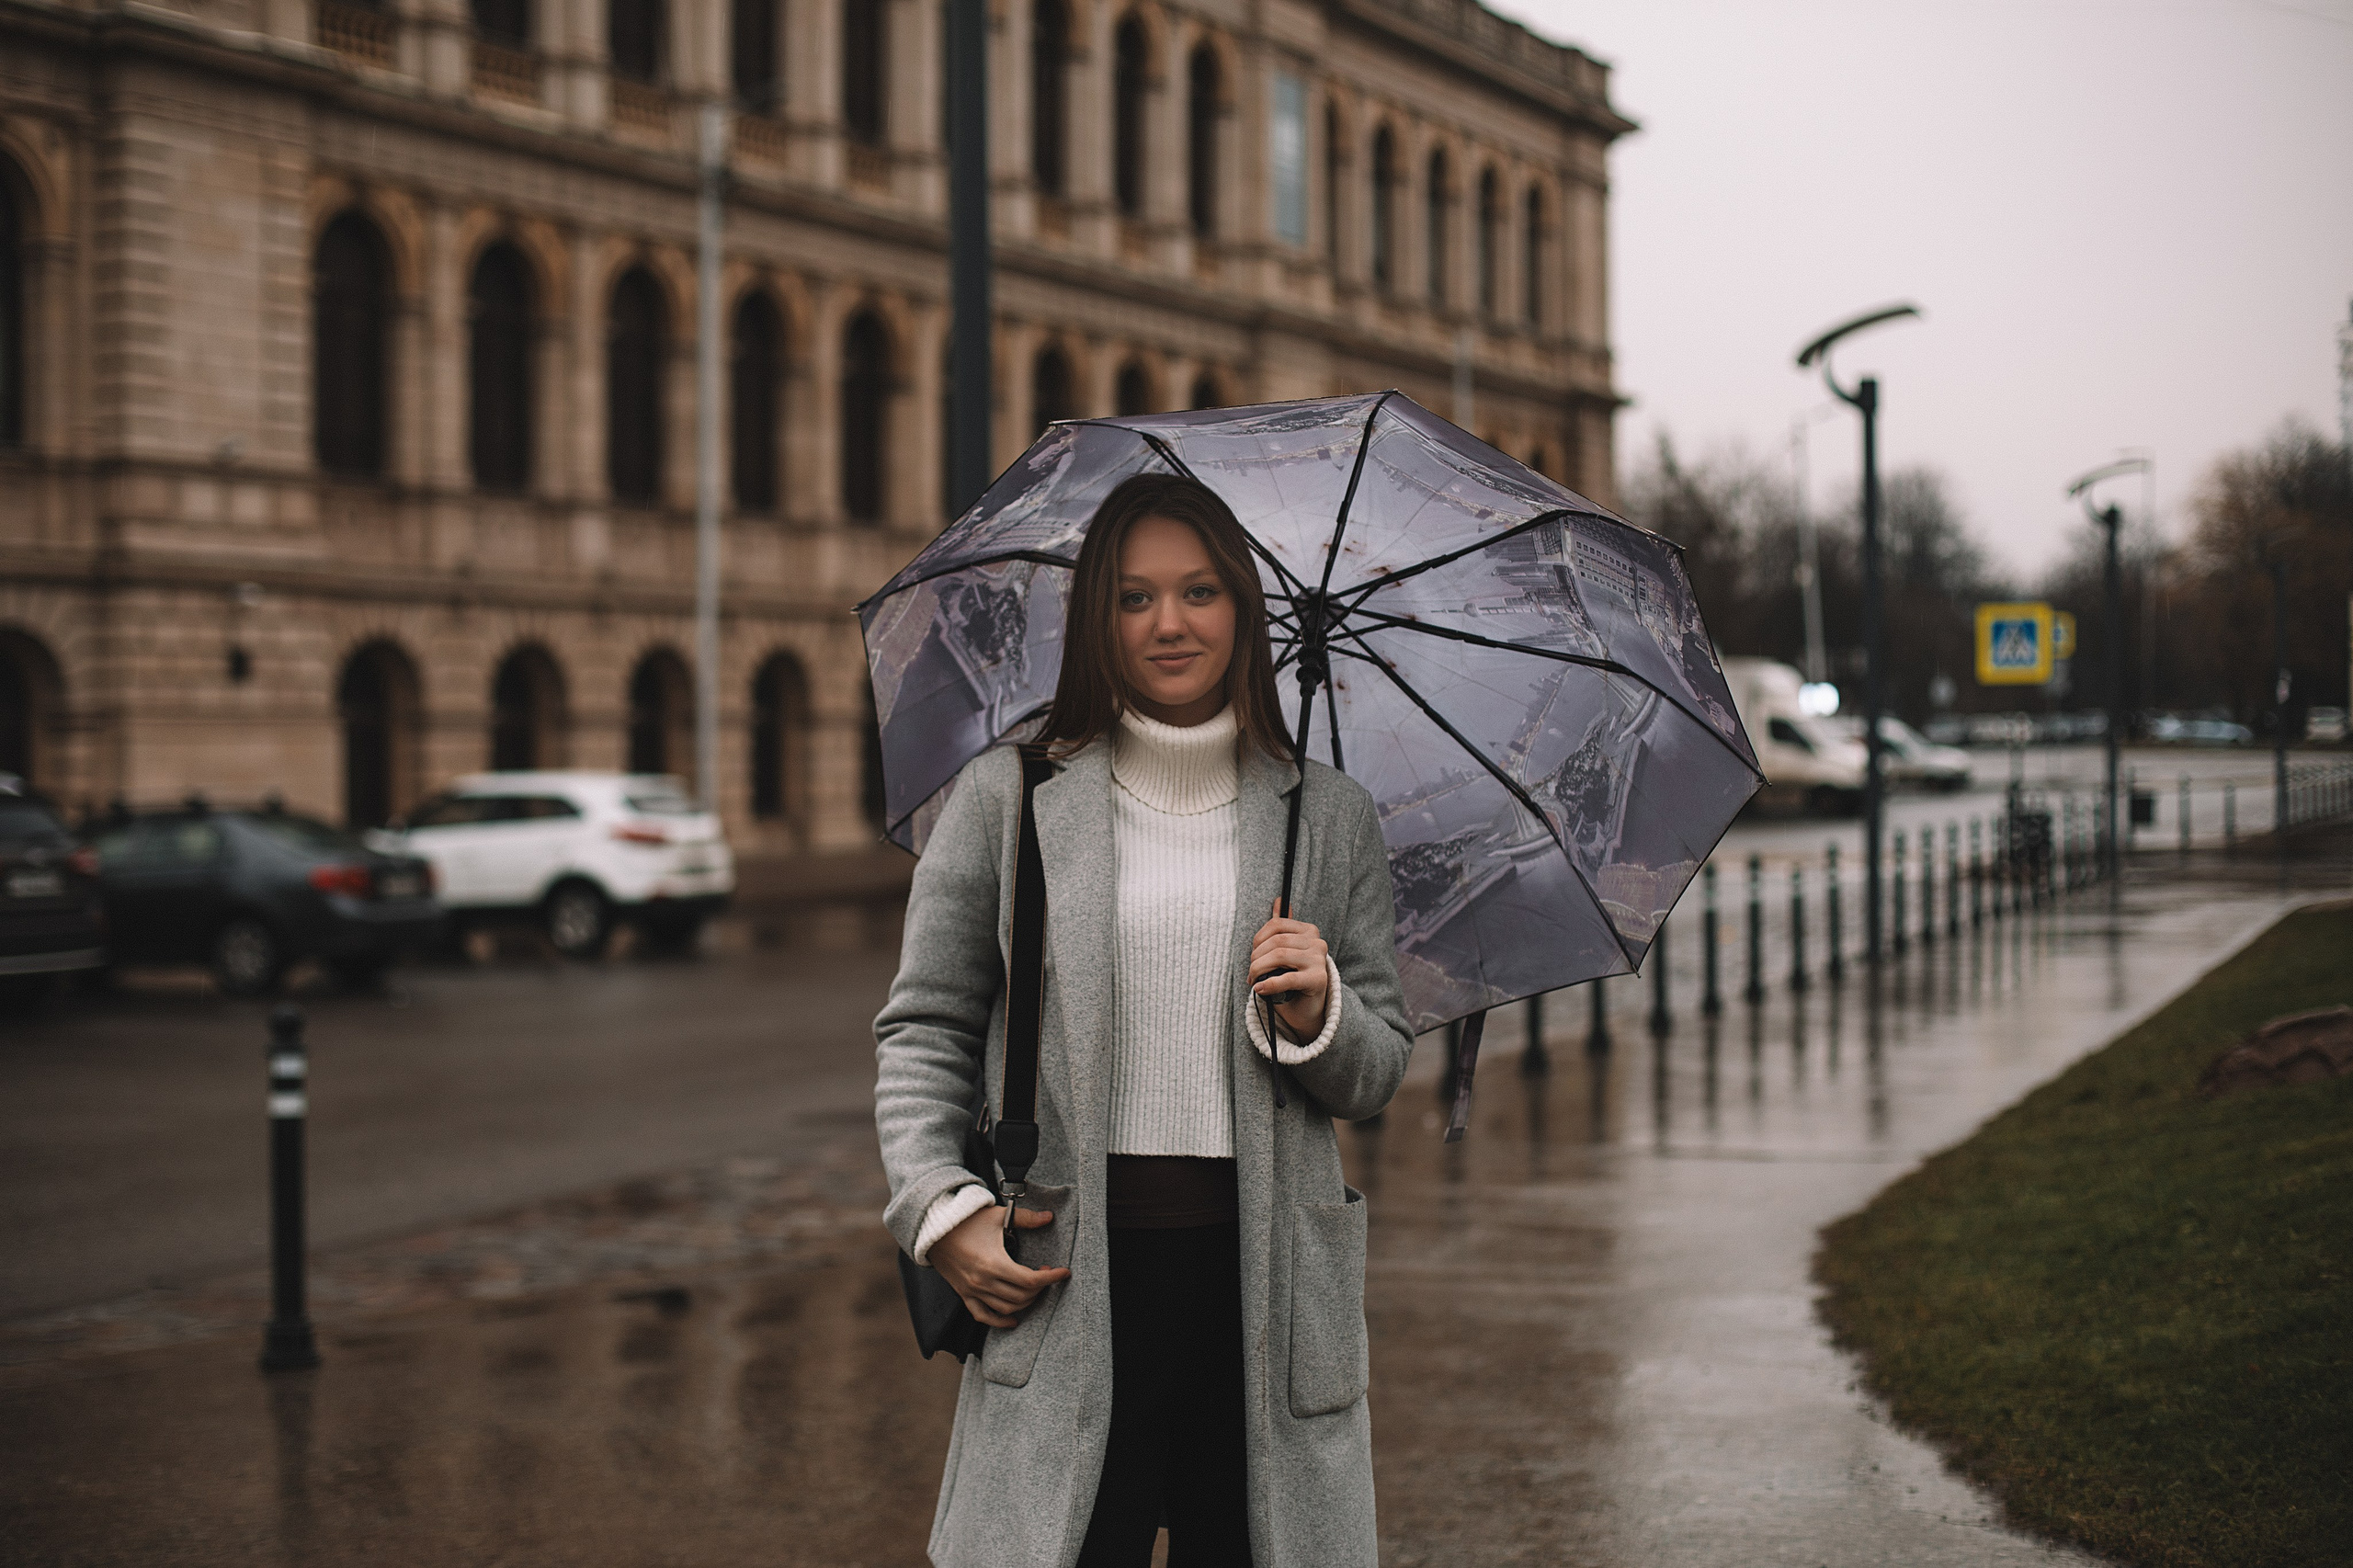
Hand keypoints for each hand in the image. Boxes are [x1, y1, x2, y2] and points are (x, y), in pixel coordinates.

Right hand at [930, 1202, 1069, 1328]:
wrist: (934, 1229)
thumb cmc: (967, 1221)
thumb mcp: (998, 1216)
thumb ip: (1026, 1218)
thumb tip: (1049, 1217)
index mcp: (993, 1263)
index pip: (1030, 1280)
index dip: (1051, 1278)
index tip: (1063, 1272)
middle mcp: (983, 1282)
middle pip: (1021, 1296)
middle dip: (1040, 1288)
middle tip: (1046, 1274)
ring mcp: (973, 1291)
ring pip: (1007, 1309)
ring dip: (1026, 1302)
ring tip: (1034, 1288)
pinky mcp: (964, 1294)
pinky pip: (983, 1316)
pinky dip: (999, 1322)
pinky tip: (1014, 1320)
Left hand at [1250, 901, 1329, 1042]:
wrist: (1307, 1008)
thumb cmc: (1293, 978)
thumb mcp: (1286, 951)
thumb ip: (1282, 928)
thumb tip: (1278, 900)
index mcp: (1309, 931)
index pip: (1277, 924)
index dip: (1258, 939)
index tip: (1252, 955)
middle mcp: (1318, 942)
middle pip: (1277, 941)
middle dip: (1257, 957)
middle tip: (1251, 973)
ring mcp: (1319, 960)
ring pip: (1280, 956)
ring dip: (1259, 970)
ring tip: (1253, 981)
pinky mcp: (1318, 980)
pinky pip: (1288, 978)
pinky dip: (1270, 984)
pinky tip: (1260, 989)